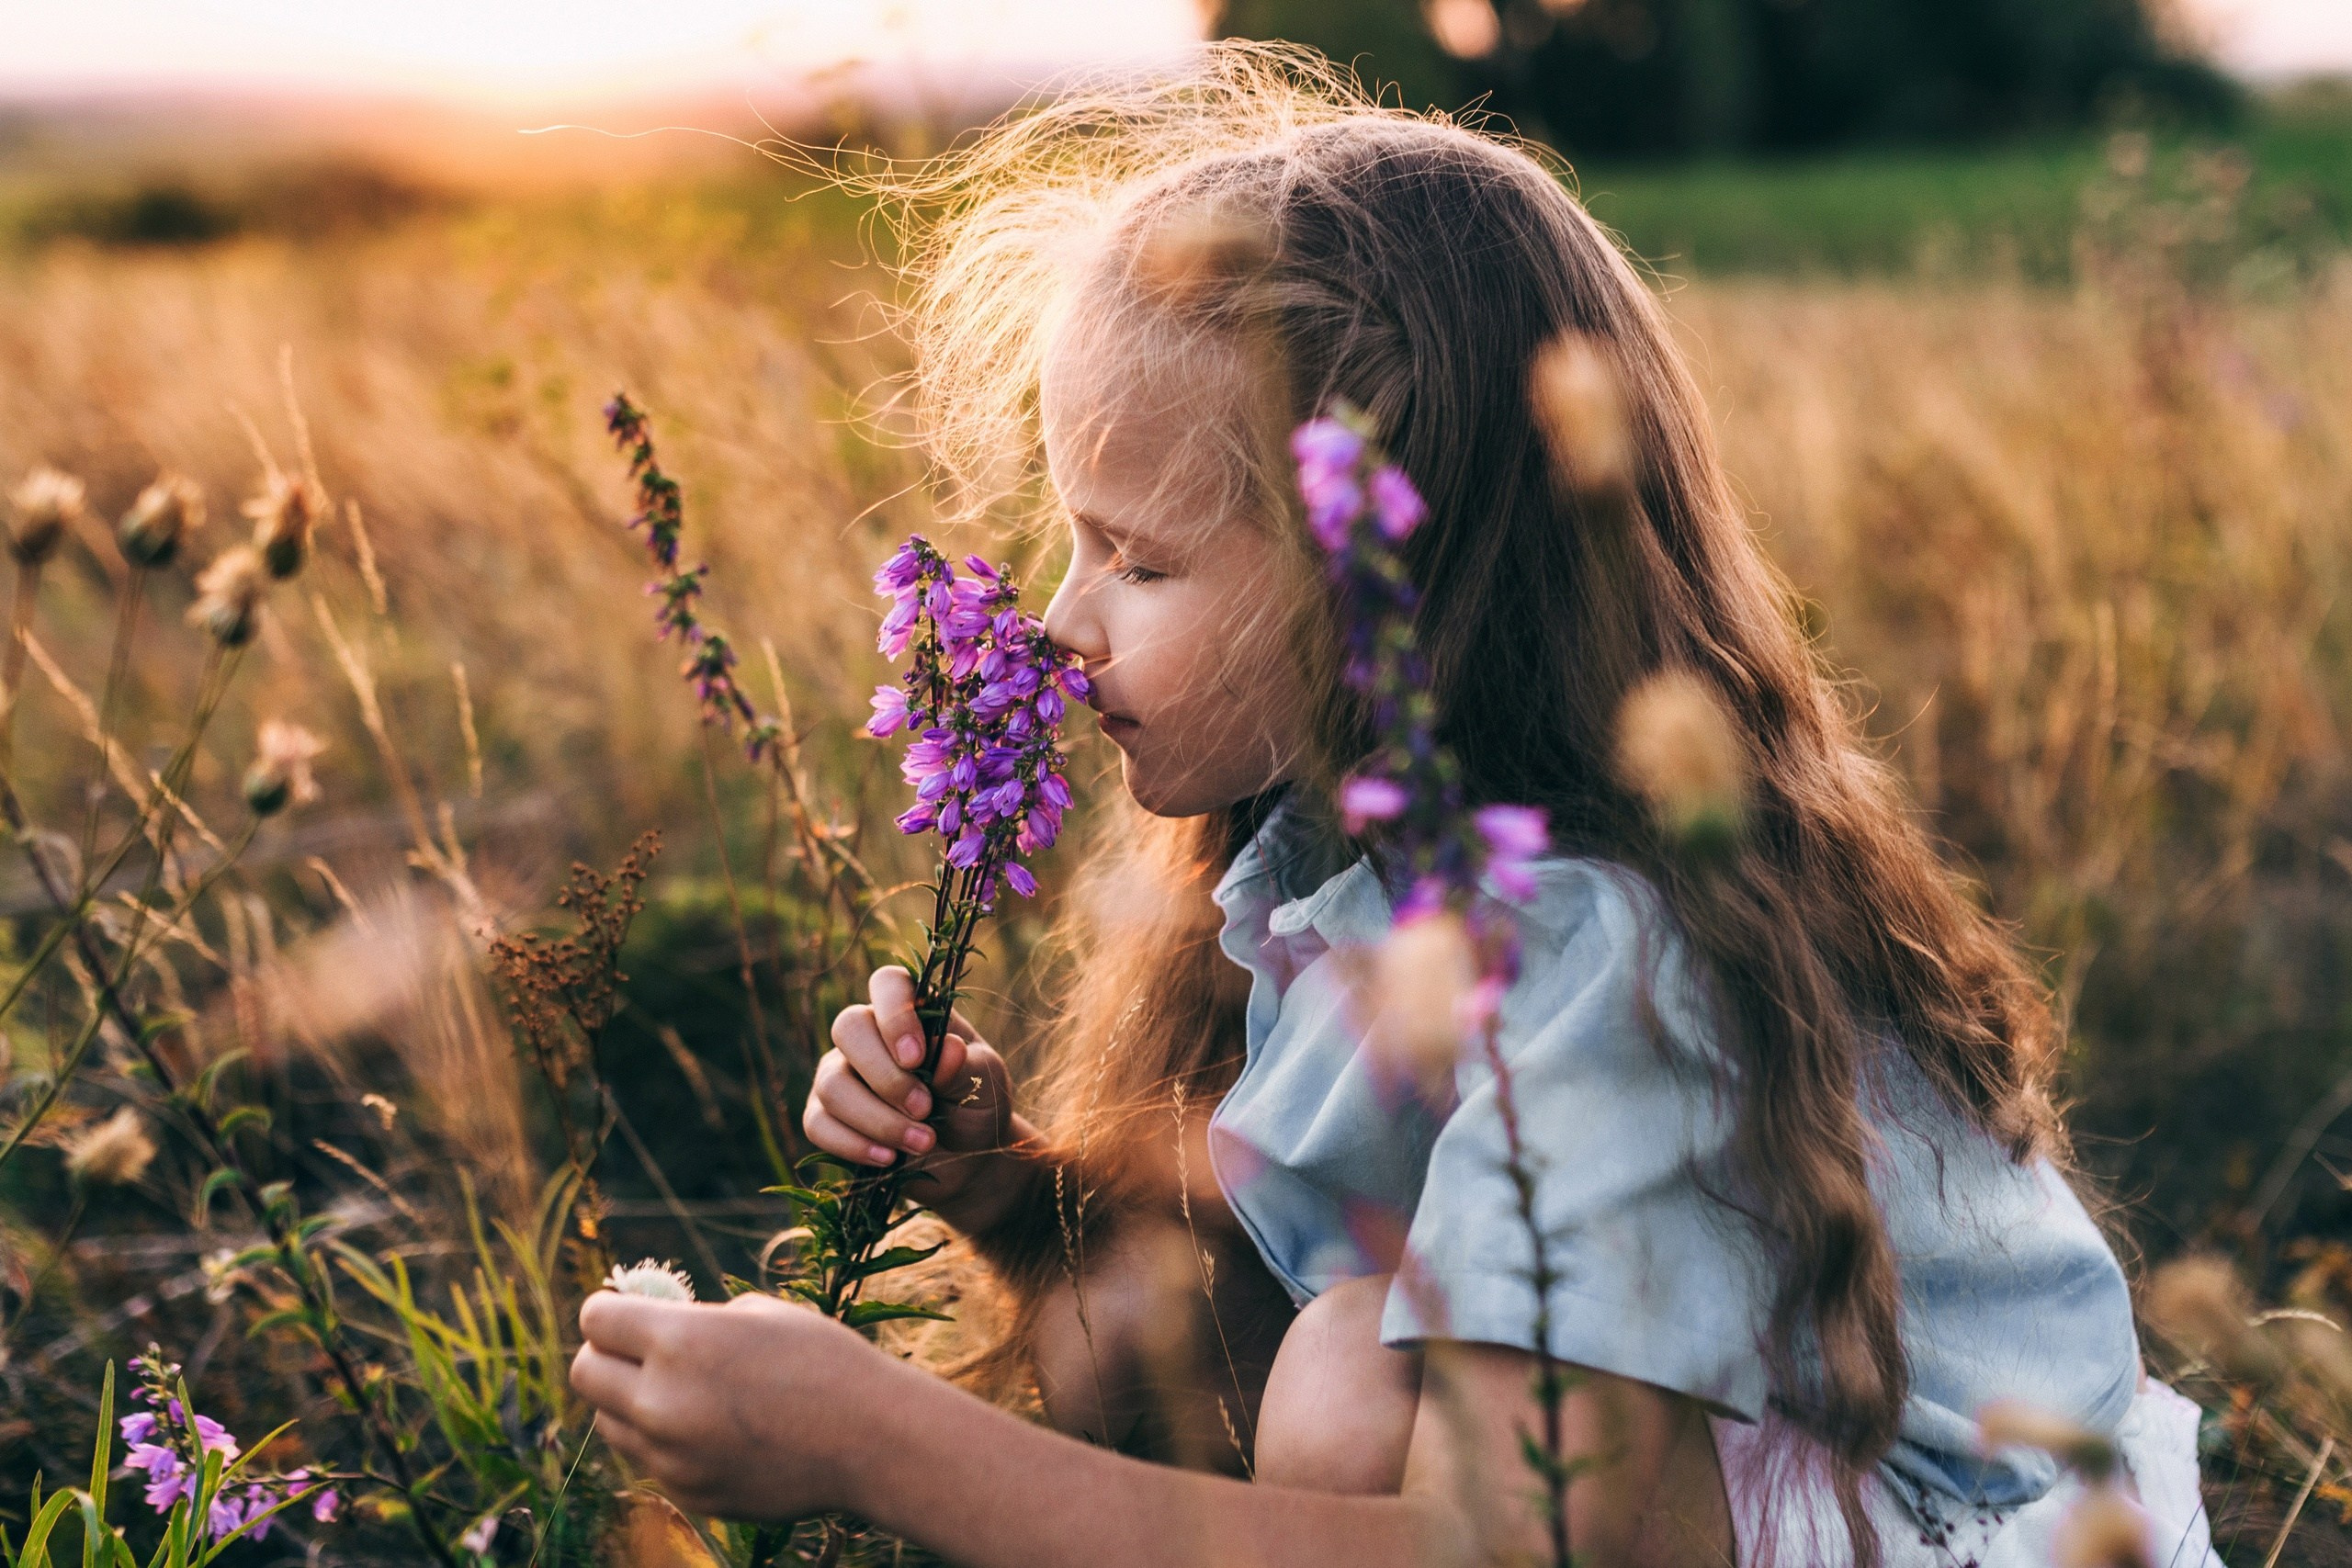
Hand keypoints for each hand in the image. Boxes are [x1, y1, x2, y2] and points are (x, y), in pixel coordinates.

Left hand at [571, 1291, 891, 1520]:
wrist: (872, 1440)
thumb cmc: (824, 1361)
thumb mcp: (758, 1314)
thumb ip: (695, 1322)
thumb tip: (654, 1327)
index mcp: (680, 1341)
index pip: (596, 1318)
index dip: (610, 1309)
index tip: (625, 1311)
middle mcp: (661, 1402)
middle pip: (585, 1373)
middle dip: (605, 1355)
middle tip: (637, 1351)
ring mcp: (670, 1456)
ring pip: (610, 1424)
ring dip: (630, 1402)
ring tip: (684, 1392)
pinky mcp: (687, 1493)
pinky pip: (651, 1461)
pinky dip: (668, 1444)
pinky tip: (717, 1431)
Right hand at [809, 966, 1032, 1231]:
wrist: (969, 1158)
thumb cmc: (978, 1104)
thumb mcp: (986, 1082)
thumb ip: (966, 1066)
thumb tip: (948, 1049)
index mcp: (912, 1012)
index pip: (887, 984)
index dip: (895, 1015)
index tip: (916, 1058)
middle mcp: (869, 1035)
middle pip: (848, 1028)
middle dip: (885, 1077)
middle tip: (925, 1109)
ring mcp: (841, 1073)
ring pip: (832, 1084)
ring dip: (878, 1120)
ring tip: (922, 1142)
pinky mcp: (827, 1116)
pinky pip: (818, 1124)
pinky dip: (853, 1145)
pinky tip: (888, 1158)